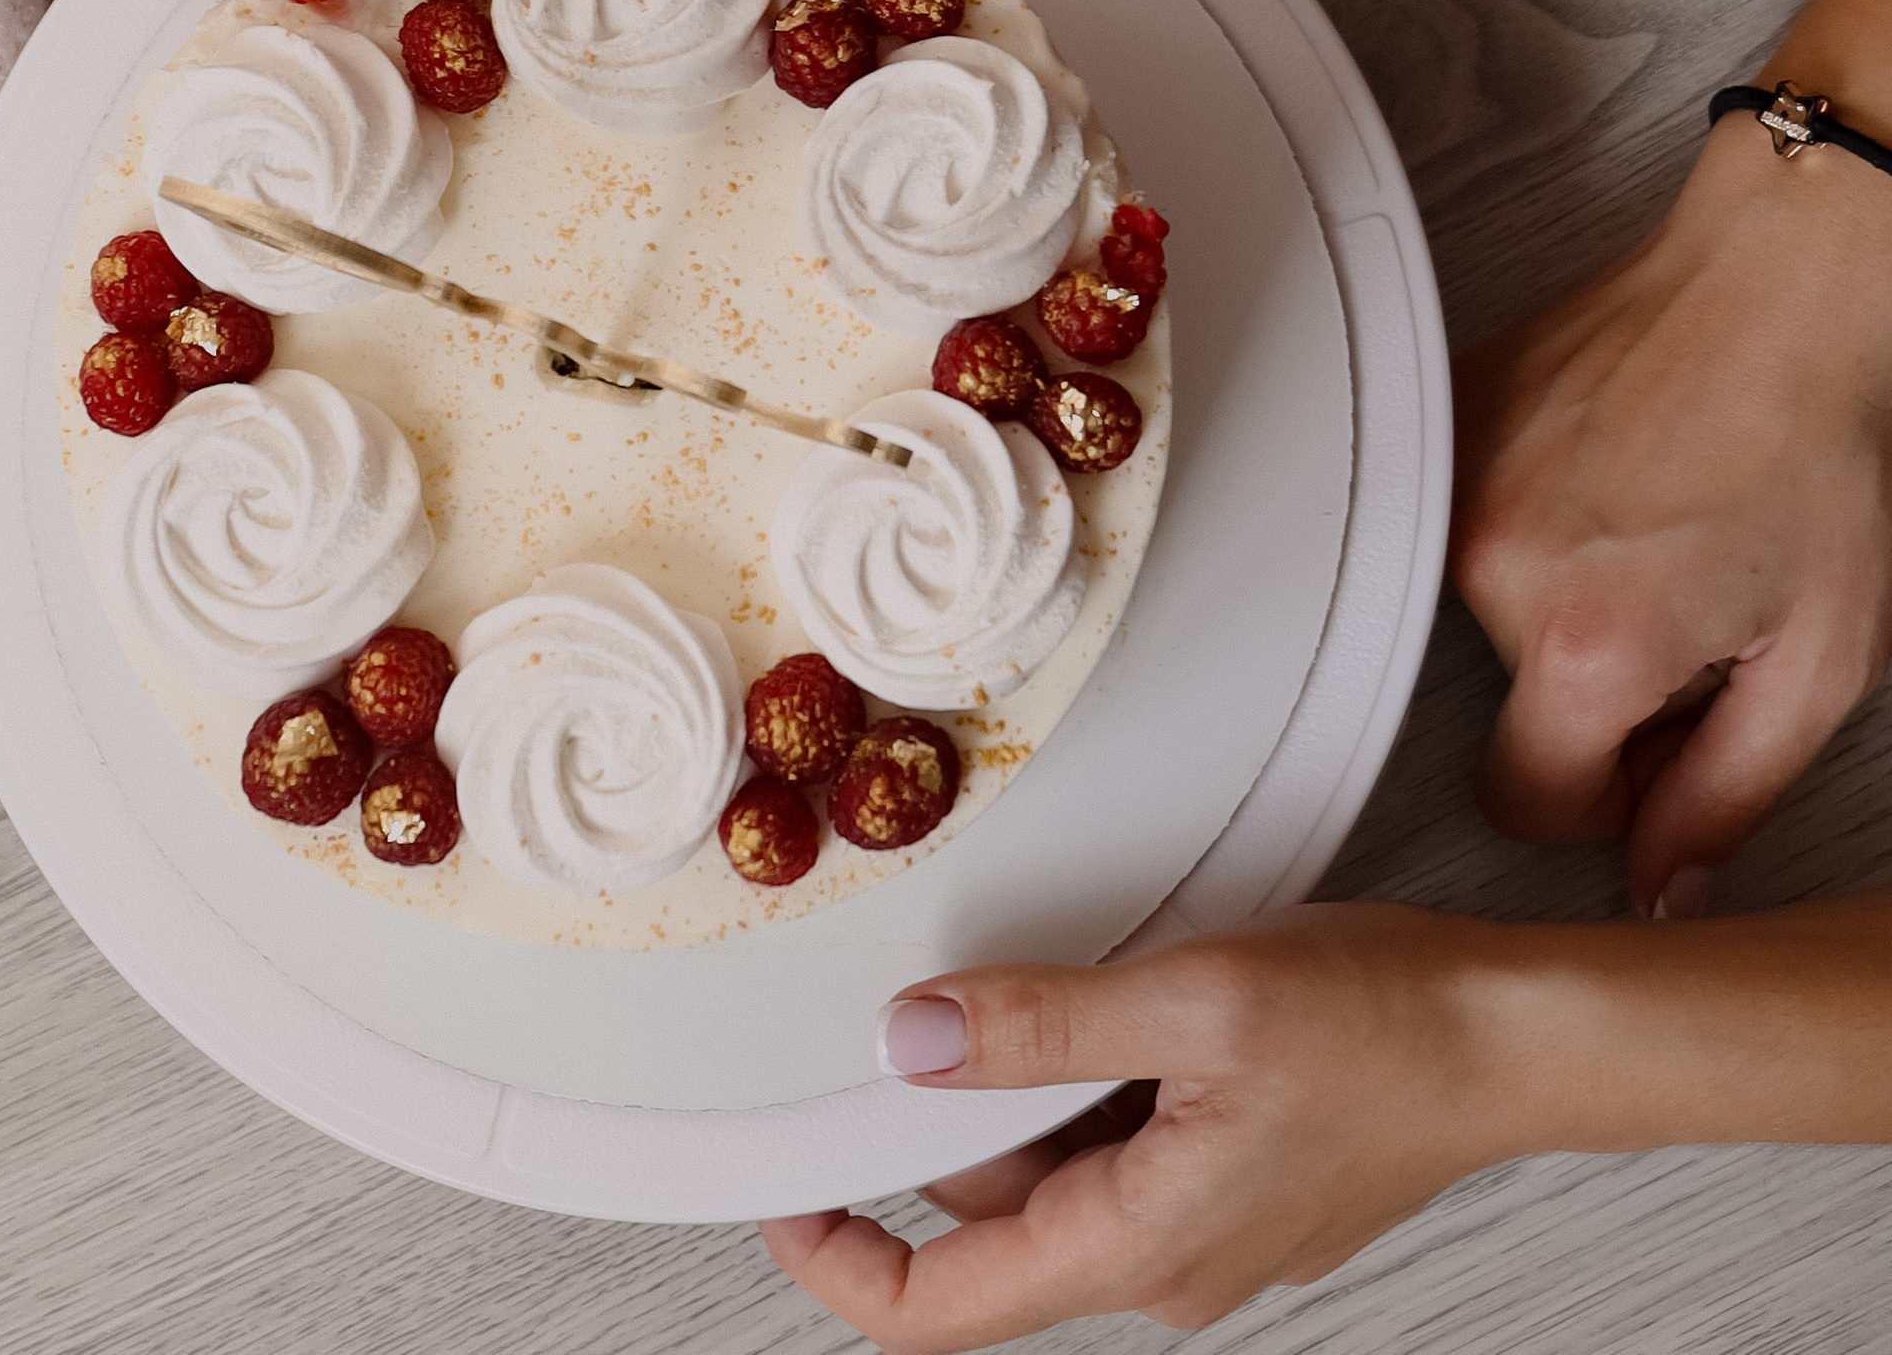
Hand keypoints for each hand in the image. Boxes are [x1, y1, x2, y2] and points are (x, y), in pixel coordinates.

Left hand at [760, 907, 1538, 1344]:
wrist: (1515, 1037)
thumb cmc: (1384, 1023)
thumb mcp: (1192, 1000)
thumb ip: (1043, 1030)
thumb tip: (914, 1044)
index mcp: (1139, 1247)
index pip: (943, 1310)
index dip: (840, 1262)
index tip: (779, 1196)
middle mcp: (1164, 1263)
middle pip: (991, 1217)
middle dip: (948, 1116)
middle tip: (945, 998)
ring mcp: (1203, 1228)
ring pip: (1054, 1171)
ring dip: (1030, 1086)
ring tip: (1066, 984)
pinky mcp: (1232, 1181)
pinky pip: (1118, 1144)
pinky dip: (1092, 1078)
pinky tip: (1131, 999)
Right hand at [1454, 17, 1891, 917]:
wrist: (1781, 281)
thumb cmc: (1815, 442)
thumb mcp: (1821, 663)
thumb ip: (1726, 799)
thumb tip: (1660, 885)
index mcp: (1587, 639)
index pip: (1526, 806)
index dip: (1606, 803)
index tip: (1657, 753)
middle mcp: (1494, 560)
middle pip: (1514, 704)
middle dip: (1596, 690)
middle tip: (1688, 617)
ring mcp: (1457, 479)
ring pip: (1493, 616)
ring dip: (1566, 601)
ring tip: (1656, 531)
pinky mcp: (1448, 418)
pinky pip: (1472, 523)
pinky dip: (1539, 523)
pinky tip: (1615, 478)